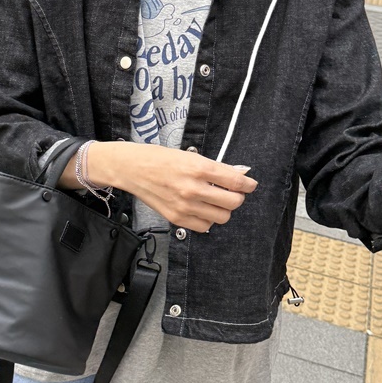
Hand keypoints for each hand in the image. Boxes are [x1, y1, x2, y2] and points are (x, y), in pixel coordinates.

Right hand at [84, 143, 257, 232]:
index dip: (248, 184)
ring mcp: (184, 206)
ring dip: (224, 209)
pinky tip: (202, 208)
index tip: (250, 184)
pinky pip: (204, 226)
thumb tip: (239, 173)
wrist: (131, 169)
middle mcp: (192, 189)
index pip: (235, 181)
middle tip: (232, 192)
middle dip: (237, 197)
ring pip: (222, 217)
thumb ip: (216, 167)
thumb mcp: (190, 156)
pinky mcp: (176, 218)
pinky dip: (208, 219)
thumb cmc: (159, 158)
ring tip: (216, 200)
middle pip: (233, 202)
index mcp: (197, 168)